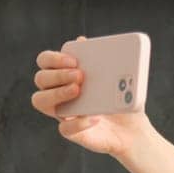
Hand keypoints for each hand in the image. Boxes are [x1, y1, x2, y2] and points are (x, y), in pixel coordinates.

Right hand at [31, 36, 154, 158]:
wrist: (133, 129)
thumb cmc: (122, 99)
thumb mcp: (117, 77)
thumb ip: (101, 59)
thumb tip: (82, 40)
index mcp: (66, 74)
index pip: (45, 61)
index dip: (54, 59)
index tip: (74, 60)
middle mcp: (58, 92)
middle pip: (40, 78)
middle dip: (57, 74)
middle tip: (80, 75)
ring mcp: (62, 112)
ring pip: (40, 101)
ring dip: (56, 93)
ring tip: (78, 91)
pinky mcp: (72, 132)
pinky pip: (64, 128)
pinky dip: (78, 122)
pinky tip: (95, 117)